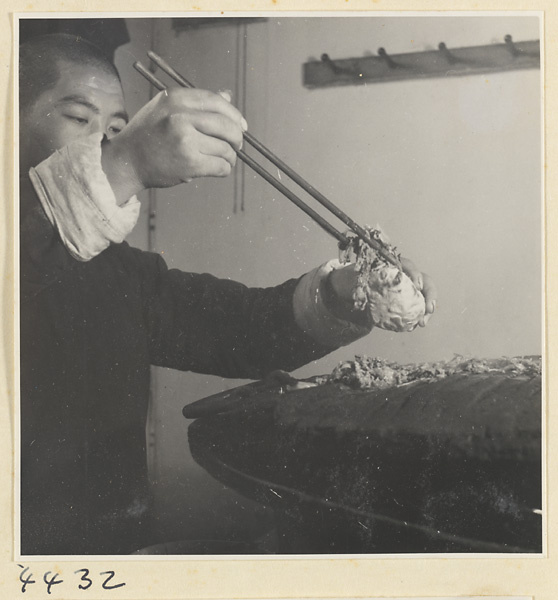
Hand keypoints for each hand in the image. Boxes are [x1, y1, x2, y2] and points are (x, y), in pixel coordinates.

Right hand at [101, 88, 246, 203]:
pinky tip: (219, 169)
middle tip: (237, 146)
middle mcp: (180, 115)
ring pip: (226, 148)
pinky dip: (225, 169)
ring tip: (224, 160)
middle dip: (237, 138)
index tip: (242, 126)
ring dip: (230, 157)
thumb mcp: (167, 108)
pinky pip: (221, 165)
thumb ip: (196, 103)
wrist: (127, 161)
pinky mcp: (190, 162)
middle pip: (227, 125)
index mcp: (176, 98)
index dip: (234, 115)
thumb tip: (227, 95)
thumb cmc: (149, 135)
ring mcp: (185, 139)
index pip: (217, 101)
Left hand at [328, 258, 436, 327]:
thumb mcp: (358, 279)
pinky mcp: (412, 300)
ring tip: (423, 322)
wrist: (364, 290)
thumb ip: (358, 282)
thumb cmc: (362, 281)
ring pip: (426, 295)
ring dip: (428, 307)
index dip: (415, 274)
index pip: (409, 265)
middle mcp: (408, 275)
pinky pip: (420, 306)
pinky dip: (421, 315)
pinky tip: (419, 324)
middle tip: (428, 307)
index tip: (416, 285)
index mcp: (396, 265)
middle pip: (424, 280)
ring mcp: (412, 288)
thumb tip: (355, 290)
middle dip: (429, 293)